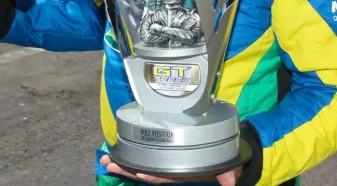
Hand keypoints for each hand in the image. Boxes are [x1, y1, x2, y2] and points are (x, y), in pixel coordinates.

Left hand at [99, 154, 241, 184]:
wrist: (214, 154)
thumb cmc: (216, 159)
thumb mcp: (222, 166)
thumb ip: (224, 173)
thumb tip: (232, 183)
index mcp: (180, 172)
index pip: (164, 177)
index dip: (152, 176)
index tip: (139, 174)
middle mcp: (167, 170)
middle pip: (145, 173)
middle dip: (126, 170)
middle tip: (109, 165)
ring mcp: (160, 164)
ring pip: (138, 166)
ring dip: (121, 164)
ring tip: (105, 161)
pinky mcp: (156, 156)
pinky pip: (139, 158)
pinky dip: (126, 157)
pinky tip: (111, 155)